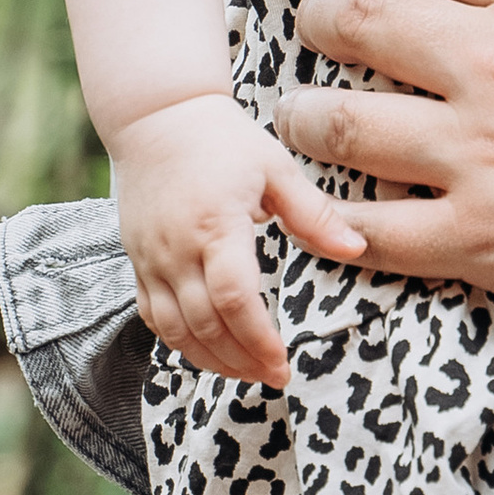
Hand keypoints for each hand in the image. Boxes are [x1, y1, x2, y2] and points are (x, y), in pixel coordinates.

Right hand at [113, 92, 371, 387]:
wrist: (157, 117)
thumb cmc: (222, 139)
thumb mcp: (276, 167)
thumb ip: (313, 214)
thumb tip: (357, 249)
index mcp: (215, 225)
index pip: (234, 299)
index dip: (259, 340)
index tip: (284, 363)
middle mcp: (176, 249)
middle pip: (205, 325)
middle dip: (241, 360)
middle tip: (275, 377)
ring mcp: (150, 258)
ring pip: (174, 330)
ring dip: (210, 360)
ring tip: (247, 374)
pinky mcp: (137, 260)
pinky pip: (152, 316)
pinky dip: (178, 342)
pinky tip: (208, 352)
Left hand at [276, 0, 493, 347]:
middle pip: (357, 19)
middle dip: (315, 17)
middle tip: (307, 24)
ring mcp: (483, 155)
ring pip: (338, 123)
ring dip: (303, 120)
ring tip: (295, 124)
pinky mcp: (484, 241)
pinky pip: (370, 230)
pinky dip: (333, 225)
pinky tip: (321, 221)